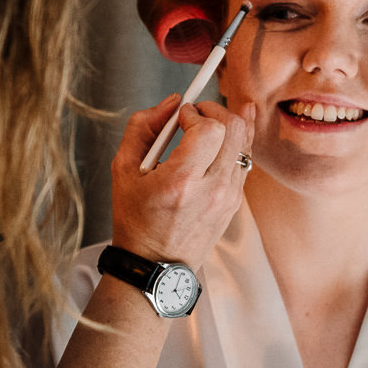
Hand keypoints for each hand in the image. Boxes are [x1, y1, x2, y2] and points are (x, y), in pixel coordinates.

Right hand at [108, 95, 255, 266]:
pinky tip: (230, 130)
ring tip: (210, 120)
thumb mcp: (123, 170)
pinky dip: (235, 143)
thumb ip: (142, 127)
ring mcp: (229, 198)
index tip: (181, 116)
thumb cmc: (136, 220)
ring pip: (245, 142)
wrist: (156, 265)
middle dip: (215, 111)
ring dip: (227, 125)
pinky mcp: (236, 202)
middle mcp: (212, 190)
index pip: (209, 129)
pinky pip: (245, 161)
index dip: (196, 112)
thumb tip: (170, 102)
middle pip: (234, 130)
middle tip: (196, 113)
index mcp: (182, 181)